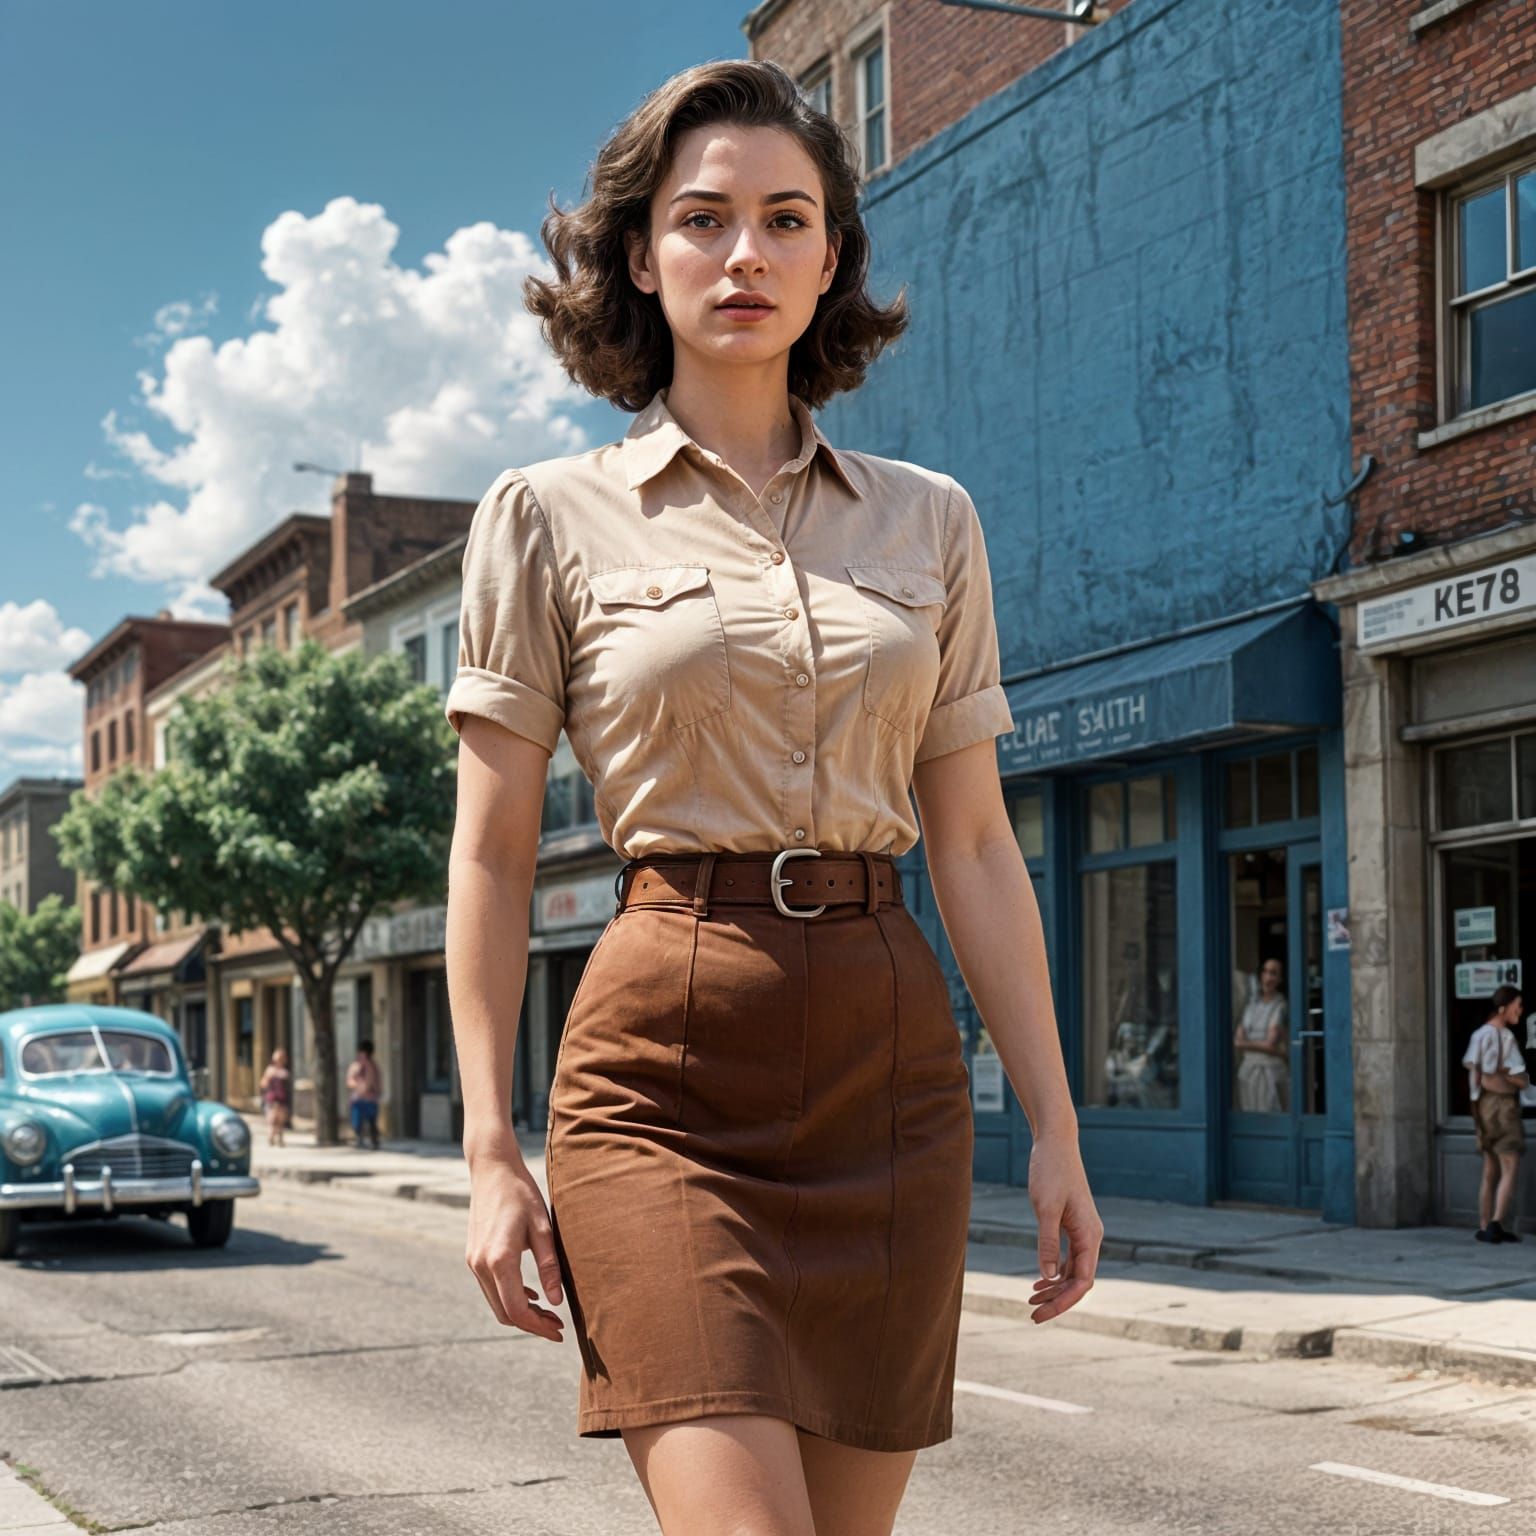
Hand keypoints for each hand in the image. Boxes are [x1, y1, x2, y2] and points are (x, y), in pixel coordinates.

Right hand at [464, 1150, 565, 1342]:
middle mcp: (480, 1265)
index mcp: (499, 1260)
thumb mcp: (543, 1228)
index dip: (538, 1326)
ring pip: (496, 1303)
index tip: (559, 1331)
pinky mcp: (472, 1256)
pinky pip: (490, 1288)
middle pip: (504, 1313)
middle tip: (558, 1325)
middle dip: (531, 1324)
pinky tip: (531, 1294)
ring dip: (520, 1312)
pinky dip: (509, 1297)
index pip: (516, 1310)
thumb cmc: (522, 1193)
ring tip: (548, 1311)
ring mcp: (473, 1261)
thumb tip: (557, 1302)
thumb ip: (549, 1266)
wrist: (492, 1169)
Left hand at [1027, 1130, 1102, 1324]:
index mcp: (1090, 1235)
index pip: (1083, 1281)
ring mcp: (1083, 1231)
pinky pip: (1068, 1257)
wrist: (1055, 1143)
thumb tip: (1049, 1276)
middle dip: (1057, 1300)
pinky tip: (1039, 1280)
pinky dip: (1054, 1271)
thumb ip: (1048, 1242)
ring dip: (1054, 1288)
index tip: (1040, 1313)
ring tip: (1030, 1301)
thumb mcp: (1046, 1208)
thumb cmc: (1051, 1171)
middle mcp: (1091, 1236)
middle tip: (1031, 1315)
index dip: (1063, 1301)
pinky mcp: (1072, 1224)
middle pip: (1079, 1280)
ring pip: (1073, 1270)